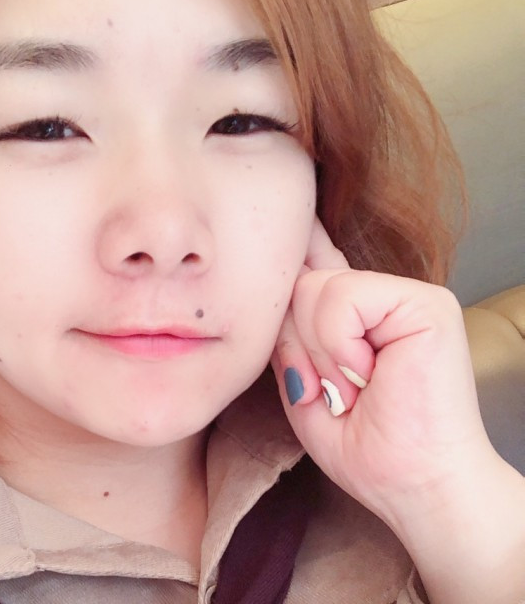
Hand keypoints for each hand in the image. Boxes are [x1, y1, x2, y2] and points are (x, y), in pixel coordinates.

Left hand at [271, 216, 494, 527]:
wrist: (419, 489)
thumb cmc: (368, 449)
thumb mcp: (303, 387)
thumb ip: (290, 335)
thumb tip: (279, 284)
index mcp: (356, 317)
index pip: (316, 265)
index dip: (298, 243)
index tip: (282, 214)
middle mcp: (381, 298)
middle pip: (298, 283)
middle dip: (299, 345)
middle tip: (335, 390)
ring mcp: (406, 295)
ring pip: (314, 288)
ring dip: (321, 352)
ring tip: (356, 386)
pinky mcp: (425, 302)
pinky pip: (344, 297)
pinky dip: (340, 344)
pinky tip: (369, 373)